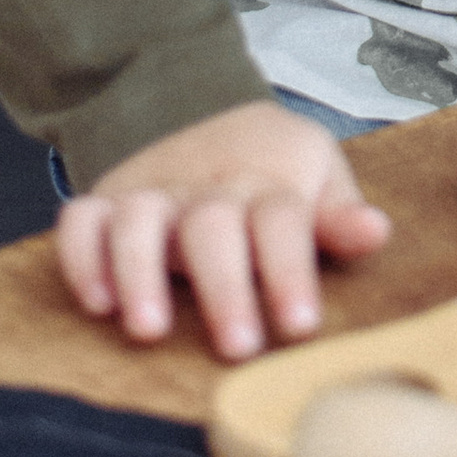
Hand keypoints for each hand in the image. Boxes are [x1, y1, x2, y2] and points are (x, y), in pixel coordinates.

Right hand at [56, 101, 391, 361]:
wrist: (209, 109)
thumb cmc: (273, 166)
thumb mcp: (318, 175)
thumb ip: (339, 213)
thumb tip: (375, 233)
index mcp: (267, 183)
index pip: (281, 221)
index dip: (290, 272)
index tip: (301, 326)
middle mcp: (206, 188)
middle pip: (212, 227)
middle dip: (224, 287)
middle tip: (238, 347)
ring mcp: (152, 193)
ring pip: (137, 221)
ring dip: (141, 273)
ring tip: (152, 331)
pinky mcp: (107, 201)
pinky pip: (80, 221)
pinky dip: (82, 257)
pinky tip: (96, 303)